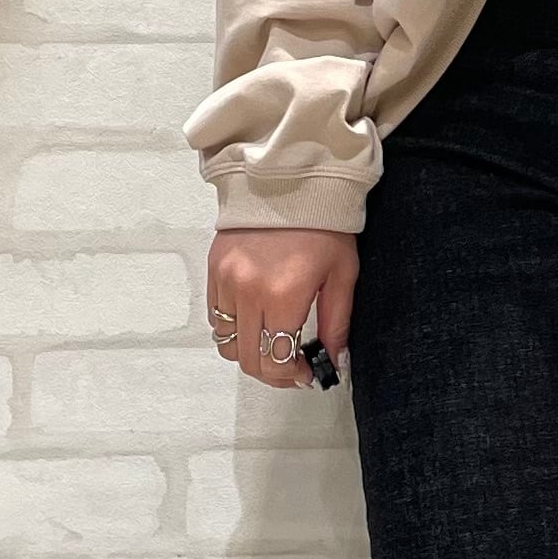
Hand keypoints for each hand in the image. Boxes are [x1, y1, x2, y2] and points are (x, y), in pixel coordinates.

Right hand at [209, 226, 355, 390]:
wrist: (290, 181)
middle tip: (291, 369)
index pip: (277, 360)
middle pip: (249, 359)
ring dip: (250, 353)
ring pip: (227, 342)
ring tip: (271, 346)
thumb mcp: (343, 274)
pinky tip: (255, 321)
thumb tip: (335, 359)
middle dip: (272, 373)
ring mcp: (227, 282)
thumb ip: (337, 322)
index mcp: (284, 295)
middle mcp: (249, 292)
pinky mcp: (214, 270)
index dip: (292, 377)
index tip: (306, 374)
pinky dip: (233, 328)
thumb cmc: (322, 225)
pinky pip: (216, 317)